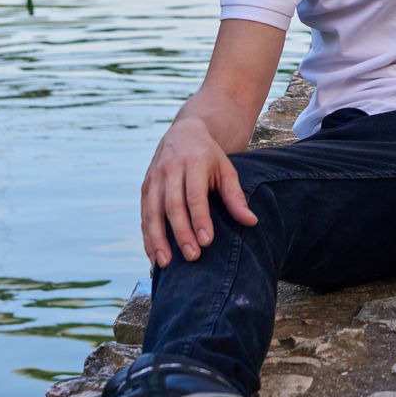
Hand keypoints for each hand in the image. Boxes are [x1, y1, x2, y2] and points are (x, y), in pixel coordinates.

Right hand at [141, 117, 257, 268]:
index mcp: (194, 163)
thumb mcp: (226, 170)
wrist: (184, 132)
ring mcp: (154, 178)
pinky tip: (153, 256)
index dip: (200, 219)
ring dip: (157, 240)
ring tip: (165, 264)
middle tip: (192, 257)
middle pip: (173, 206)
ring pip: (153, 212)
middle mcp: (170, 169)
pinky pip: (144, 215)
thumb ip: (235, 196)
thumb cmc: (210, 156)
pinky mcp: (145, 187)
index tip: (207, 242)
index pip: (195, 195)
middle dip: (181, 234)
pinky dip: (147, 237)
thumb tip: (251, 222)